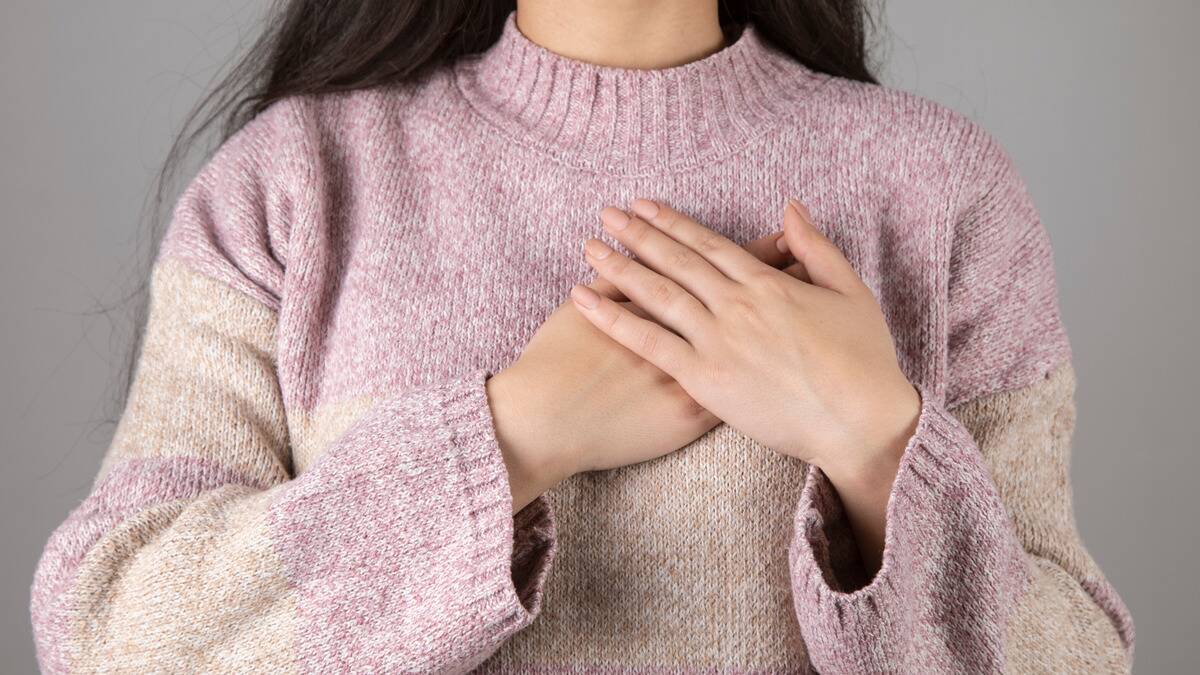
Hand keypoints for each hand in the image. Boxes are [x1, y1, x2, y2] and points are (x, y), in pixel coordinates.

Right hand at [487, 231, 793, 512]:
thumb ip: (613, 280)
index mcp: (667, 303)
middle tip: (814, 260)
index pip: (720, 268)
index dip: (753, 251)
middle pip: (748, 301)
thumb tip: (633, 254)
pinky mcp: (693, 413)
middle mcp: (689, 335)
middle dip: (781, 279)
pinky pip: (740, 391)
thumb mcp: (581, 307)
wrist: (548, 418)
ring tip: (810, 303)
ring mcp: (696, 374)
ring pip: (754, 345)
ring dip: (783, 323)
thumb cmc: (556, 360)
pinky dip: (765, 377)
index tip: (781, 235)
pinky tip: (785, 369)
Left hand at [568, 198, 920, 569]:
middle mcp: (736, 305)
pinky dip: (614, 318)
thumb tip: (790, 207)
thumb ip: (817, 248)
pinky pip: (650, 343)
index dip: (672, 222)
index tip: (643, 206)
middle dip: (638, 234)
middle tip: (606, 214)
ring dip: (620, 267)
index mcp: (767, 284)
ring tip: (588, 246)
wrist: (860, 422)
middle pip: (676, 261)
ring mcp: (717, 341)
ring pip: (657, 294)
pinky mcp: (704, 379)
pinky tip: (586, 300)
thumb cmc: (863, 361)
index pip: (708, 244)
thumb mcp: (851, 292)